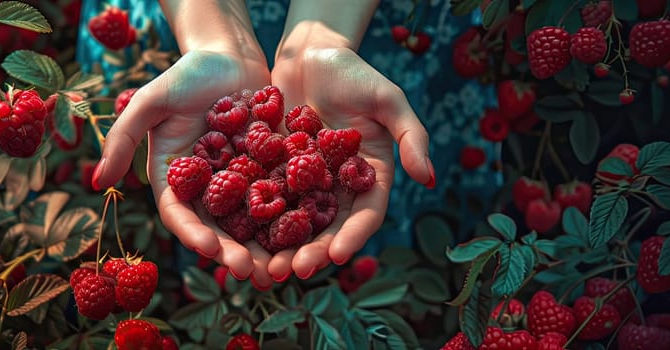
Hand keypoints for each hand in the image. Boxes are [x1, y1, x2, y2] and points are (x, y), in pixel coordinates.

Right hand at [92, 49, 276, 287]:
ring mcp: (238, 184)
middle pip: (218, 228)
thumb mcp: (151, 101)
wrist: (231, 56)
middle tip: (251, 270)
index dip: (193, 234)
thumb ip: (123, 138)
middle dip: (233, 252)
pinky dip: (291, 219)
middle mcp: (205, 189)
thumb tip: (97, 182)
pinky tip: (307, 234)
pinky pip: (281, 200)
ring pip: (250, 223)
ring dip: (264, 247)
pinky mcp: (268, 173)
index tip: (210, 249)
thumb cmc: (187, 74)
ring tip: (280, 266)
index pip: (180, 215)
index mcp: (174, 179)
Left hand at [268, 47, 434, 280]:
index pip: (365, 214)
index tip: (336, 256)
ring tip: (268, 267)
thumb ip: (411, 136)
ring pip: (297, 222)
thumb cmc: (354, 71)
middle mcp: (340, 185)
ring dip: (284, 247)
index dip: (352, 236)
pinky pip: (267, 200)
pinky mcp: (277, 171)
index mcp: (371, 175)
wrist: (309, 53)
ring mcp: (308, 181)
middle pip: (329, 227)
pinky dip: (257, 221)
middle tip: (295, 271)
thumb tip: (428, 178)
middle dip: (313, 251)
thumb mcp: (388, 98)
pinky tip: (242, 237)